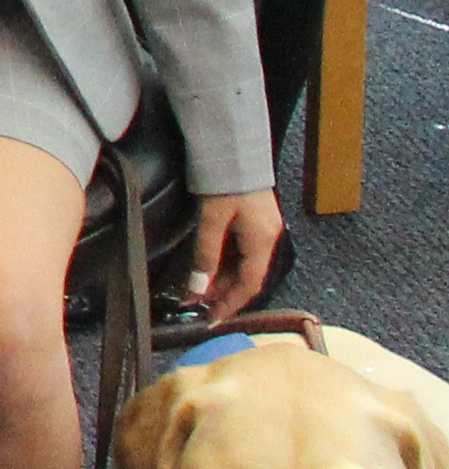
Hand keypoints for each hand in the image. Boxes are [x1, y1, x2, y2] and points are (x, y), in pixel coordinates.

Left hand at [188, 188, 283, 319]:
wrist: (234, 148)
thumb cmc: (224, 182)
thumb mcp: (212, 220)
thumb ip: (206, 255)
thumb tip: (199, 289)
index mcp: (263, 241)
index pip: (250, 284)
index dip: (231, 304)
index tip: (213, 319)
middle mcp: (269, 237)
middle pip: (249, 275)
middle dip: (225, 293)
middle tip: (201, 306)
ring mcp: (265, 228)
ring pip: (246, 263)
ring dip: (225, 278)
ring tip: (201, 290)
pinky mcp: (257, 219)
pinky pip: (244, 250)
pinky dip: (228, 262)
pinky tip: (213, 267)